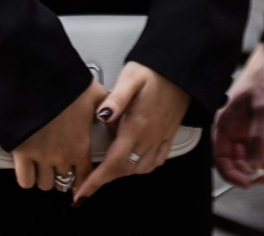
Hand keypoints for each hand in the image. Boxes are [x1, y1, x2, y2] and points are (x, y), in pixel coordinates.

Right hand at [10, 78, 108, 193]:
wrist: (36, 83)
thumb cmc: (65, 86)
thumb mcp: (94, 93)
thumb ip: (106, 106)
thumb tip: (112, 114)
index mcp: (80, 145)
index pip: (85, 176)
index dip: (83, 178)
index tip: (80, 176)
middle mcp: (61, 156)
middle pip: (64, 182)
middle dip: (64, 176)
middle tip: (62, 168)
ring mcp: (40, 157)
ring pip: (45, 184)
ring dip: (47, 178)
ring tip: (46, 168)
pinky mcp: (21, 154)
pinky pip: (25, 180)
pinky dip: (28, 178)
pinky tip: (31, 169)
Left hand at [72, 61, 190, 203]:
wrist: (181, 69)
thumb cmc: (154, 71)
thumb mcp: (130, 79)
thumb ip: (115, 99)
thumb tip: (102, 115)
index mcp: (137, 126)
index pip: (113, 163)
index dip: (95, 181)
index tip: (81, 193)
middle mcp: (150, 137)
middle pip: (124, 170)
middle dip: (105, 179)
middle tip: (88, 181)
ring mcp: (161, 138)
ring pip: (140, 169)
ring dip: (122, 173)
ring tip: (108, 169)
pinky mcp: (168, 135)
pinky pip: (157, 161)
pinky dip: (143, 167)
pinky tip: (135, 161)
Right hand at [212, 43, 263, 187]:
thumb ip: (258, 137)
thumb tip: (255, 164)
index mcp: (224, 122)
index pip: (220, 157)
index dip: (232, 173)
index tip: (247, 182)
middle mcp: (233, 128)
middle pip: (237, 161)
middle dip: (253, 170)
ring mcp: (246, 127)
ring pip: (252, 156)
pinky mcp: (259, 125)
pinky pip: (263, 147)